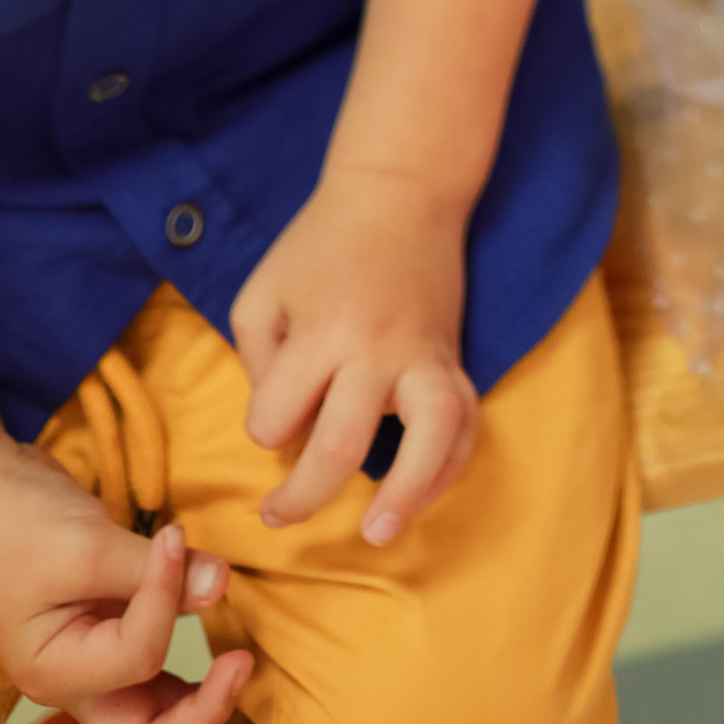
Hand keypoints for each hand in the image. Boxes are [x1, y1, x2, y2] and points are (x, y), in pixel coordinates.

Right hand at [0, 454, 251, 723]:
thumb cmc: (16, 523)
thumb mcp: (85, 542)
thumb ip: (152, 569)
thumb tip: (220, 582)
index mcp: (57, 671)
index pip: (139, 657)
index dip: (168, 598)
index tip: (174, 536)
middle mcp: (79, 685)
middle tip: (243, 669)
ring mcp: (97, 669)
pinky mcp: (116, 641)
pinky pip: (157, 684)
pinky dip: (193, 690)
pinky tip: (227, 678)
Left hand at [230, 168, 476, 543]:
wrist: (401, 191)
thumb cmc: (319, 245)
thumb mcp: (262, 292)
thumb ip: (258, 365)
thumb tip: (282, 430)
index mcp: (322, 330)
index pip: (276, 415)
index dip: (263, 427)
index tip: (270, 415)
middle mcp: (377, 347)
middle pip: (343, 444)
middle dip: (304, 495)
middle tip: (277, 515)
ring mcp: (425, 354)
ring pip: (431, 435)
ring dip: (405, 493)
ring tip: (377, 532)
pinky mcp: (454, 357)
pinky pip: (465, 421)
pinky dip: (450, 466)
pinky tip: (423, 497)